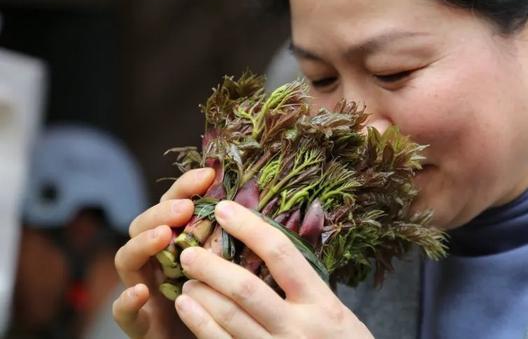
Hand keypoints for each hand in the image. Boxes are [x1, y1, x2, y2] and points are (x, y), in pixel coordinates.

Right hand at [113, 168, 215, 338]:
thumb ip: (231, 240)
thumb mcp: (228, 267)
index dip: (186, 186)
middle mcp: (155, 261)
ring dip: (143, 244)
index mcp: (178, 241)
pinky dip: (126, 301)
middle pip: (144, 225)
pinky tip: (140, 292)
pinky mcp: (138, 324)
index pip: (174, 205)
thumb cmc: (222, 305)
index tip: (209, 174)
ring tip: (164, 236)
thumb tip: (256, 205)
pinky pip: (122, 312)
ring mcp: (142, 288)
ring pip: (127, 258)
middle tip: (184, 207)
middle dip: (162, 212)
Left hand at [174, 200, 373, 338]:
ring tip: (185, 277)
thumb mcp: (335, 312)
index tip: (224, 209)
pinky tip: (187, 308)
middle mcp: (300, 329)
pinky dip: (200, 325)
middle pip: (247, 289)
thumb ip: (304, 287)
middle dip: (212, 266)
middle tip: (189, 250)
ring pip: (229, 319)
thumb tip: (264, 247)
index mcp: (322, 304)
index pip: (282, 255)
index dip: (250, 228)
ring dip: (201, 294)